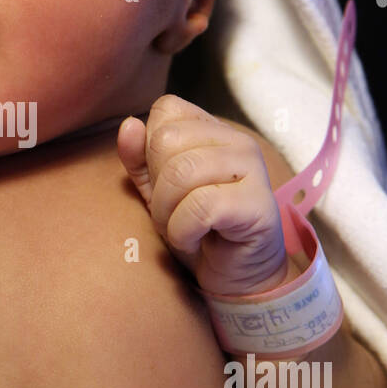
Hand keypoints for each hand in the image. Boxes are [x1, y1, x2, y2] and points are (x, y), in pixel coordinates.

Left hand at [117, 94, 289, 296]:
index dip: (151, 152)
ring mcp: (252, 168)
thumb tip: (128, 125)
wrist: (236, 276)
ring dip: (168, 213)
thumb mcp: (156, 192)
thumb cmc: (197, 229)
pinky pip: (199, 207)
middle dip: (157, 187)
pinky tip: (198, 239)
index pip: (166, 110)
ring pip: (180, 173)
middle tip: (175, 213)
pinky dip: (184, 232)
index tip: (167, 185)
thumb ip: (138, 159)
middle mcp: (237, 141)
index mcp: (213, 130)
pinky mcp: (258, 203)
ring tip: (185, 228)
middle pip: (166, 140)